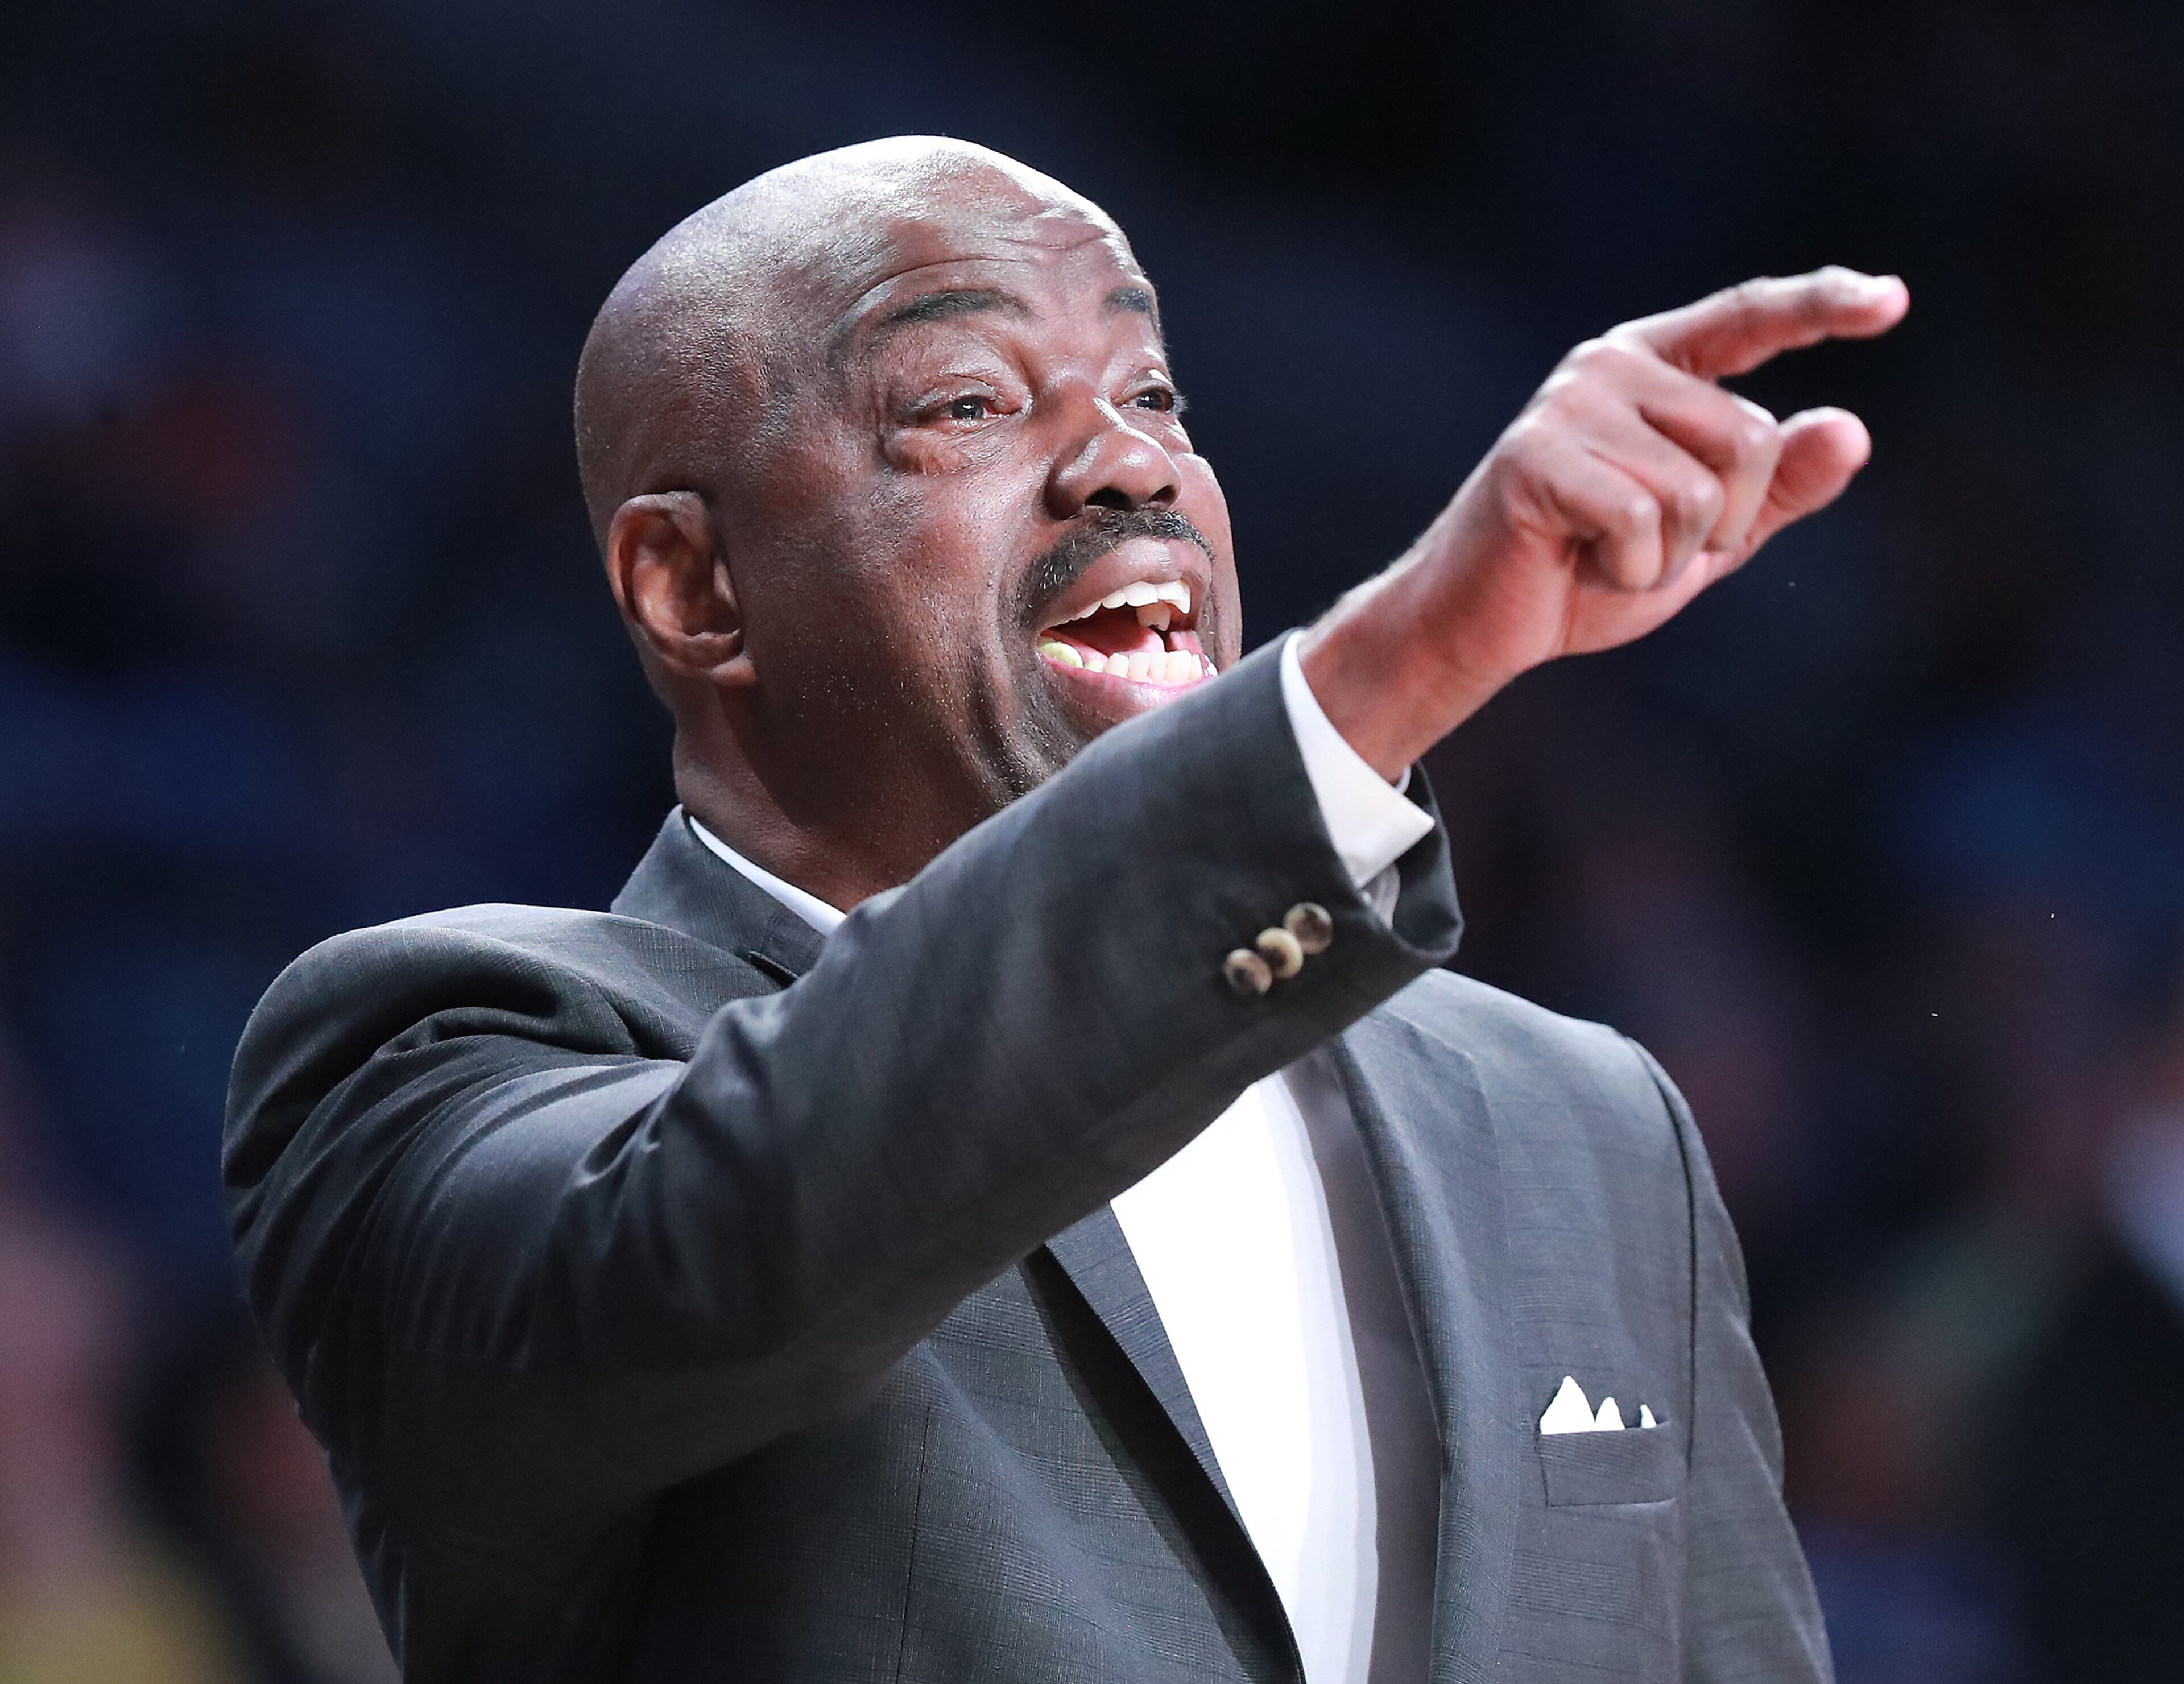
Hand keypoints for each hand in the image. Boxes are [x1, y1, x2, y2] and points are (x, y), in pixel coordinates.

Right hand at [1298, 267, 1909, 778]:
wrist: (1478, 625)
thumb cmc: (1588, 573)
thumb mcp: (1707, 536)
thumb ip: (1779, 489)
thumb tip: (1851, 427)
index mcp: (1653, 366)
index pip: (1749, 318)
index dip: (1822, 306)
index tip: (1893, 300)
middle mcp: (1610, 364)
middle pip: (1753, 437)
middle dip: (1725, 522)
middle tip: (1647, 547)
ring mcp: (1570, 403)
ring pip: (1701, 488)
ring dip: (1671, 555)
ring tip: (1606, 554)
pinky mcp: (1537, 456)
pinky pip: (1644, 522)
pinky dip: (1630, 571)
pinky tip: (1578, 563)